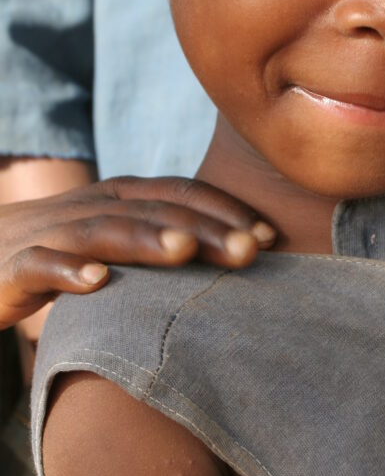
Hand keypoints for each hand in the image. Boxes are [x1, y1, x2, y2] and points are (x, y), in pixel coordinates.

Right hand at [0, 175, 274, 327]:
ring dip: (145, 240)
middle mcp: (89, 207)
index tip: (268, 237)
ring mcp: (49, 234)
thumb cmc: (60, 252)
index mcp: (119, 198)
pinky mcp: (12, 268)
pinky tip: (97, 282)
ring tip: (186, 252)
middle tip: (249, 251)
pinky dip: (67, 271)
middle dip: (203, 228)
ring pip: (102, 231)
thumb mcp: (115, 237)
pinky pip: (39, 266)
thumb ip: (165, 238)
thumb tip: (245, 252)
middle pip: (152, 211)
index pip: (178, 192)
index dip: (223, 210)